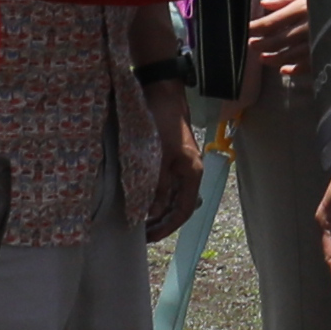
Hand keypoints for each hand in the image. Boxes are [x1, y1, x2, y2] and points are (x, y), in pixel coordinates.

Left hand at [138, 118, 206, 239]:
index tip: (150, 237)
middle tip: (140, 234)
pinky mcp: (169, 158)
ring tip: (137, 219)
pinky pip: (164, 185)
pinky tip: (140, 199)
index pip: (184, 210)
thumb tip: (153, 212)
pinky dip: (153, 195)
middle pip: (178, 206)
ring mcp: (180, 166)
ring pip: (170, 196)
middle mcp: (189, 173)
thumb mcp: (159, 156)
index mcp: (192, 173)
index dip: (168, 227)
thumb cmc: (163, 121)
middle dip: (161, 222)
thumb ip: (158, 184)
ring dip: (156, 209)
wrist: (162, 92)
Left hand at [242, 0, 313, 97]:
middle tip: (251, 45)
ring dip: (273, 58)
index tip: (246, 29)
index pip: (272, 22)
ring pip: (290, 55)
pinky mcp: (324, 51)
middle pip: (278, 40)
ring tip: (262, 59)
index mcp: (300, 9)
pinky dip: (295, 69)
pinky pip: (308, 65)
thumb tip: (263, 4)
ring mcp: (315, 41)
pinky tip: (284, 70)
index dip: (256, 28)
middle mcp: (306, 27)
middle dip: (262, 44)